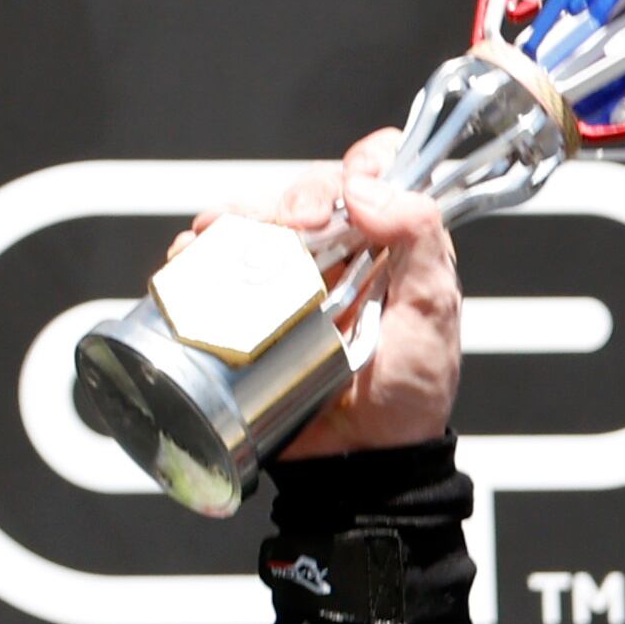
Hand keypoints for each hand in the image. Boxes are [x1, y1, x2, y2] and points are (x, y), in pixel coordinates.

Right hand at [170, 127, 460, 458]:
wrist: (360, 461)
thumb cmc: (409, 394)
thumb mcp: (432, 314)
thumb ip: (421, 242)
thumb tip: (366, 189)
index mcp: (394, 242)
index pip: (378, 169)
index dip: (362, 162)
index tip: (350, 192)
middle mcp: (342, 249)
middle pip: (309, 187)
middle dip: (294, 194)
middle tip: (295, 225)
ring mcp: (293, 276)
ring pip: (254, 216)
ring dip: (234, 215)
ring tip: (224, 235)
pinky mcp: (251, 305)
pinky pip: (213, 261)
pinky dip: (195, 251)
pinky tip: (192, 257)